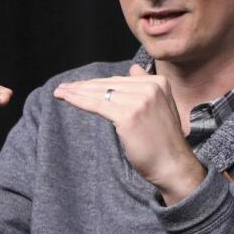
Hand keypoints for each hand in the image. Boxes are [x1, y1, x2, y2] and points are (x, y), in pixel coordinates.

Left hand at [53, 64, 204, 203]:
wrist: (173, 165)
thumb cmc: (164, 141)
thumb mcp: (161, 107)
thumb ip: (146, 86)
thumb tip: (133, 68)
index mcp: (159, 82)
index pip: (120, 80)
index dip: (97, 83)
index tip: (79, 85)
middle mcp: (151, 87)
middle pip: (109, 85)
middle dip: (83, 86)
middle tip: (63, 87)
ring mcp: (141, 101)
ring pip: (100, 93)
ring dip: (77, 92)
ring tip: (60, 92)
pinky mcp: (128, 115)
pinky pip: (97, 105)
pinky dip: (79, 101)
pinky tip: (66, 98)